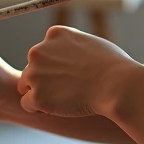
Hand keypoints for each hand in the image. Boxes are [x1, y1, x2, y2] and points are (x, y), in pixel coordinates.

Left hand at [17, 25, 143, 117]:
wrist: (117, 85)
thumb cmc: (112, 66)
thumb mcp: (90, 43)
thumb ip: (71, 46)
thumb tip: (65, 56)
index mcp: (54, 34)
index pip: (43, 51)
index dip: (54, 65)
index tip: (70, 74)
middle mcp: (39, 50)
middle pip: (31, 68)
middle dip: (45, 80)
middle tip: (66, 90)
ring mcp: (35, 73)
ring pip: (26, 86)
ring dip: (40, 93)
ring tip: (63, 100)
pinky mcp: (37, 96)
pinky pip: (27, 104)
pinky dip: (39, 109)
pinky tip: (57, 108)